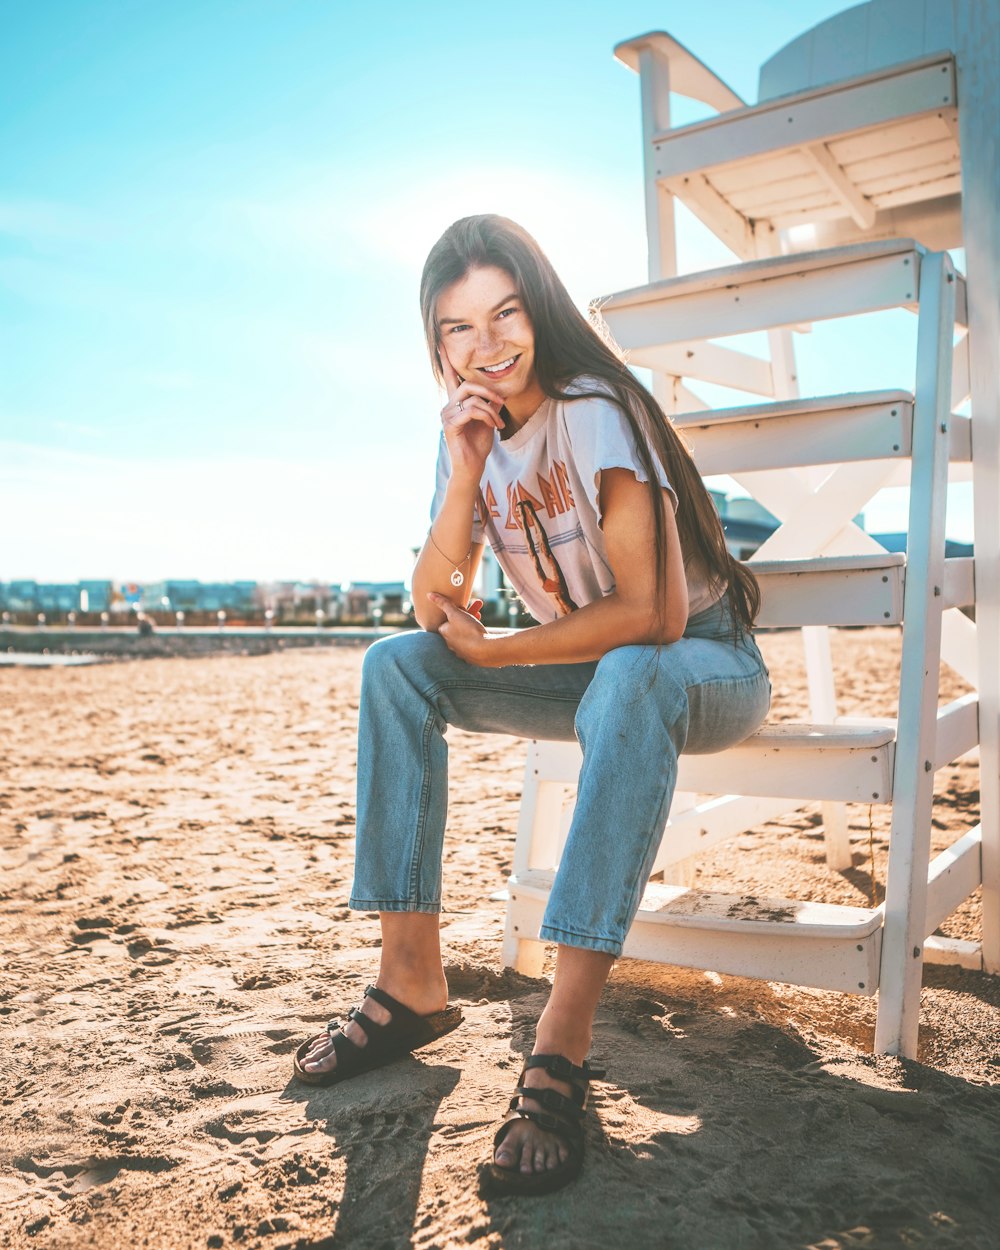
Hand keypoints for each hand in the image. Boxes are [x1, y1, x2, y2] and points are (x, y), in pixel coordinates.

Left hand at [428, 593, 495, 665]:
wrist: (484, 650)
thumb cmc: (468, 630)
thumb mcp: (455, 613)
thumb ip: (443, 604)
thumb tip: (429, 595)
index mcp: (444, 634)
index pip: (444, 622)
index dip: (453, 614)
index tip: (460, 609)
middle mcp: (450, 644)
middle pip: (456, 627)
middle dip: (465, 616)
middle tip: (474, 607)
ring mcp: (461, 651)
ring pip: (465, 634)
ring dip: (472, 624)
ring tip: (479, 615)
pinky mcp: (471, 656)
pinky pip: (473, 642)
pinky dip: (477, 635)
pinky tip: (483, 631)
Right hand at [439, 349, 503, 482]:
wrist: (472, 466)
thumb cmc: (478, 445)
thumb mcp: (488, 420)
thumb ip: (490, 404)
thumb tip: (498, 393)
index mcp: (456, 403)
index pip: (450, 377)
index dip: (446, 360)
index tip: (442, 343)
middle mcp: (448, 406)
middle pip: (467, 385)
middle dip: (488, 391)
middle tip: (502, 403)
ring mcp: (447, 415)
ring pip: (473, 399)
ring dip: (491, 409)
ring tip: (498, 422)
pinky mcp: (450, 424)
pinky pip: (472, 411)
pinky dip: (486, 416)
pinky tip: (492, 426)